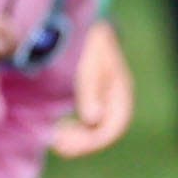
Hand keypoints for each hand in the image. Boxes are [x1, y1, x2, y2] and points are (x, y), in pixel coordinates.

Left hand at [56, 21, 133, 156]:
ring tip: (56, 141)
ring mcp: (108, 102)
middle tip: (56, 145)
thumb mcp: (89, 67)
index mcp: (121, 93)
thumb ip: (91, 92)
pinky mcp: (96, 101)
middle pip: (106, 133)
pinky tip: (60, 129)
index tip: (68, 144)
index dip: (94, 142)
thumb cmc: (88, 46)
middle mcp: (117, 101)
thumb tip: (93, 120)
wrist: (88, 31)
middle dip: (84, 144)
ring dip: (79, 140)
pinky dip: (77, 131)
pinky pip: (90, 124)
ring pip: (97, 131)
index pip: (114, 127)